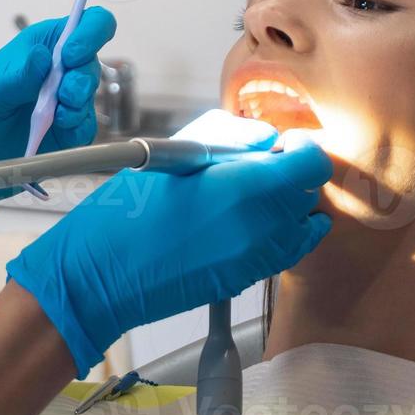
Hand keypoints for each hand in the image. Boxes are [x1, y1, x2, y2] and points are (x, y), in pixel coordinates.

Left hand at [0, 7, 115, 219]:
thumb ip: (19, 74)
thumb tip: (43, 58)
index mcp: (49, 42)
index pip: (88, 23)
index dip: (90, 33)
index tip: (72, 54)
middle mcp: (64, 67)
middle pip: (93, 63)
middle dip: (82, 78)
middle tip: (63, 93)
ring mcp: (69, 98)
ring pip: (91, 95)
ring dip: (77, 104)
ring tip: (57, 115)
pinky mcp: (71, 128)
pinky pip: (86, 126)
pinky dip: (76, 127)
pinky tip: (59, 129)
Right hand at [7, 133, 332, 377]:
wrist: (101, 274)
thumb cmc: (128, 209)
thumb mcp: (177, 150)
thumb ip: (232, 135)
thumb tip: (266, 138)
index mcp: (247, 187)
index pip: (313, 164)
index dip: (300, 148)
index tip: (280, 144)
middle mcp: (263, 227)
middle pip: (309, 192)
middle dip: (290, 173)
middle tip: (255, 164)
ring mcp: (258, 259)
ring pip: (302, 223)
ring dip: (286, 204)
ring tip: (247, 195)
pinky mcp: (247, 279)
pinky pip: (285, 250)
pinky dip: (277, 232)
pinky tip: (243, 221)